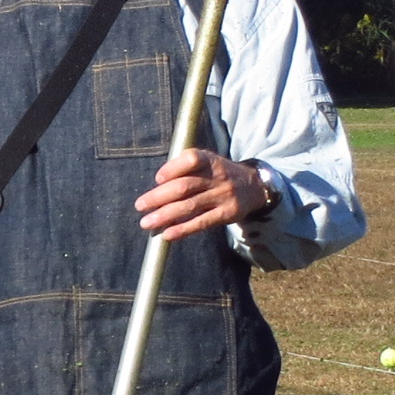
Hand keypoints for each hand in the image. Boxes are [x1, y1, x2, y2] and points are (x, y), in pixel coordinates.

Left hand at [134, 148, 268, 240]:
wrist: (254, 186)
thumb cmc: (217, 174)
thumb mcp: (206, 161)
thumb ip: (182, 167)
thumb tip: (157, 185)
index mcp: (209, 160)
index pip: (190, 160)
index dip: (171, 169)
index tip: (157, 179)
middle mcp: (217, 176)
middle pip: (184, 186)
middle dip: (159, 197)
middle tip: (140, 205)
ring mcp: (223, 196)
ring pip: (190, 206)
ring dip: (165, 215)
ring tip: (146, 222)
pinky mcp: (227, 213)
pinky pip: (202, 222)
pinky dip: (183, 229)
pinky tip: (168, 234)